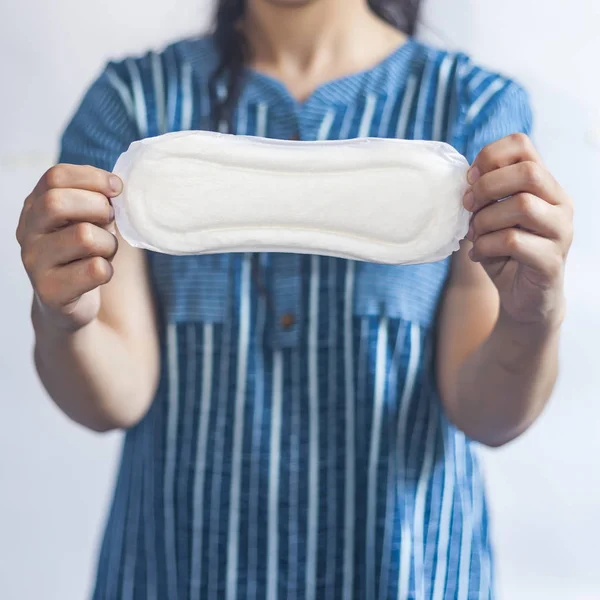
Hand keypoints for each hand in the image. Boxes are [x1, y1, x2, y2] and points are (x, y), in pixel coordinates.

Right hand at [16, 164, 122, 331]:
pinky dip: (108, 270)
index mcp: (35, 206)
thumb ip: (97, 200)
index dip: (92, 178)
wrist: (69, 303)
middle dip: (99, 208)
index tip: (116, 188)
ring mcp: (35, 262)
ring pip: (84, 237)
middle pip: (57, 203)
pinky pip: (95, 270)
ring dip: (109, 243)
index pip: (55, 176)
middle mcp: (27, 231)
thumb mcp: (88, 219)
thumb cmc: (84, 252)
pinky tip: (100, 274)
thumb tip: (117, 186)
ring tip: (106, 251)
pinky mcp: (50, 291)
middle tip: (110, 221)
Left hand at [463, 133, 572, 326]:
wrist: (522, 298)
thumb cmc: (504, 252)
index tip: (469, 179)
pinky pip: (513, 241)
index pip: (523, 146)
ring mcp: (561, 232)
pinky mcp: (552, 261)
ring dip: (485, 219)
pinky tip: (478, 254)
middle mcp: (560, 203)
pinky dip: (485, 246)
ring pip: (522, 205)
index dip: (489, 156)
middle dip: (486, 187)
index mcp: (544, 185)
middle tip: (468, 206)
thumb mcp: (491, 218)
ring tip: (475, 234)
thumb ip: (484, 196)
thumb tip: (465, 181)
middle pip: (528, 172)